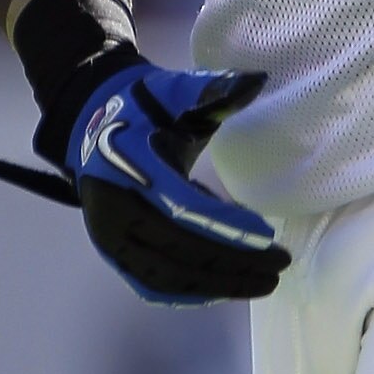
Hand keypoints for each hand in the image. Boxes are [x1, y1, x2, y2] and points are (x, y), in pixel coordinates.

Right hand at [0, 51, 289, 303]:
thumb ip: (213, 90)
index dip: (226, 227)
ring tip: (264, 281)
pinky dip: (191, 293)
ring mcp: (110, 237)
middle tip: (281, 264)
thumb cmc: (143, 106)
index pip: (182, 208)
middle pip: (180, 250)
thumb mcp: (175, 91)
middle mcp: (114, 209)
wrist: (92, 121)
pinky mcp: (113, 254)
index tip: (267, 237)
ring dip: (219, 284)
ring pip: (169, 276)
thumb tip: (255, 80)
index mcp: (130, 167)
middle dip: (235, 263)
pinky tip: (227, 289)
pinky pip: (153, 285)